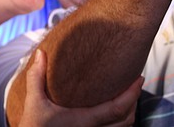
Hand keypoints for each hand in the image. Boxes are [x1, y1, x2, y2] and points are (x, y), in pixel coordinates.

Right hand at [14, 49, 139, 126]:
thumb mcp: (34, 103)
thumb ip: (37, 77)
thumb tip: (41, 53)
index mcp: (83, 120)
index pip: (117, 108)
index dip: (132, 94)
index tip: (139, 78)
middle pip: (127, 120)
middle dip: (135, 101)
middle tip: (135, 82)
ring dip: (129, 112)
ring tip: (127, 95)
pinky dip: (120, 122)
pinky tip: (114, 110)